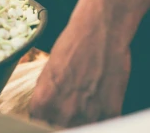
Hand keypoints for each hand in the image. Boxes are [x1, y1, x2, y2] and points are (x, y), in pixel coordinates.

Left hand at [30, 12, 130, 127]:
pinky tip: (101, 100)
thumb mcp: (49, 70)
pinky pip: (104, 125)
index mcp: (43, 102)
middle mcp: (63, 113)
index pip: (38, 126)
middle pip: (61, 129)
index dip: (47, 121)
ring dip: (84, 121)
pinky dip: (103, 117)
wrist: (102, 28)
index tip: (53, 116)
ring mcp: (88, 116)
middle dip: (65, 121)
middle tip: (73, 105)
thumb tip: (45, 115)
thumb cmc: (75, 42)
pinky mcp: (111, 113)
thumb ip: (46, 98)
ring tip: (87, 101)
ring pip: (82, 129)